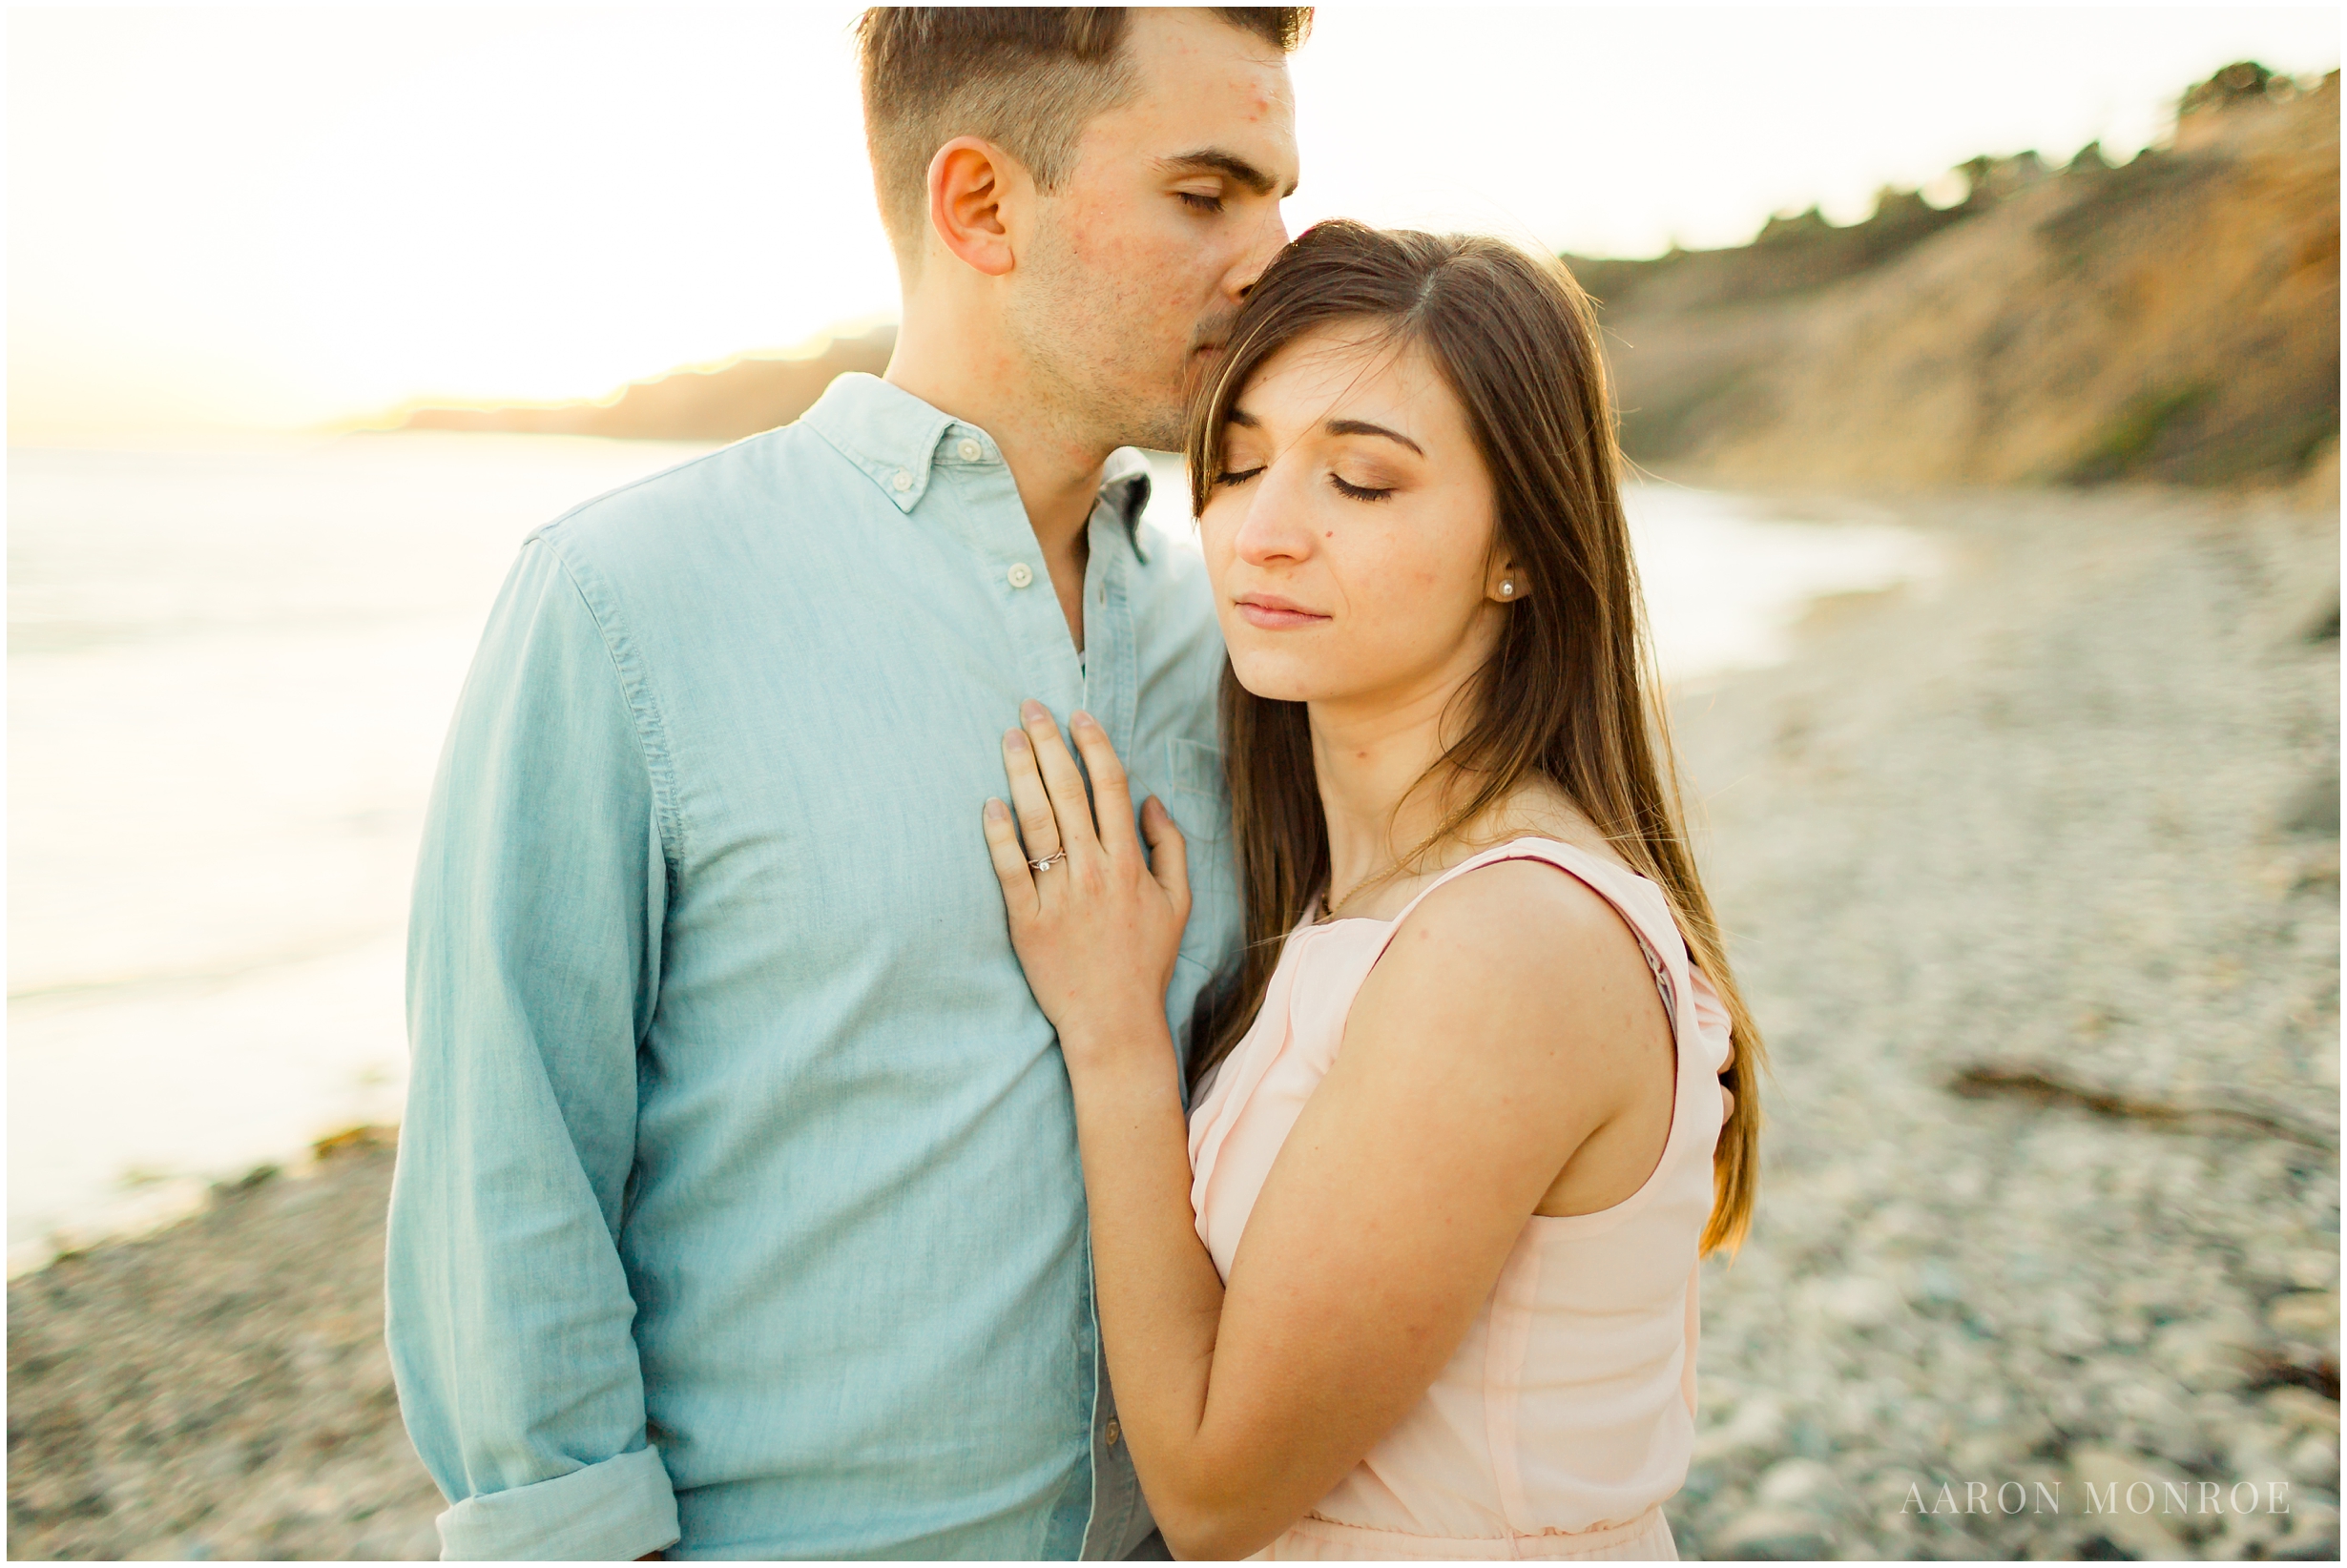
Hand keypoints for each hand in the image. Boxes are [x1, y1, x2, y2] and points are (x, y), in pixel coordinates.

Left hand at [982, 701, 1191, 1054]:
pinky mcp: (1026, 921)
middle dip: (1048, 743)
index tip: (1077, 715)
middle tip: (1029, 708)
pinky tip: (989, 804)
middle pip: (1067, 792)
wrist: (1114, 1021)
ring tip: (1007, 739)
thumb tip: (1152, 802)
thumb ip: (1171, 848)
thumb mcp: (1178, 903)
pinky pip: (1009, 869)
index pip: (1110, 787)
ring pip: (1037, 820)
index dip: (1093, 744)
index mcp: (1130, 862)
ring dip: (1020, 773)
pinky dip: (998, 835)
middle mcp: (1094, 870)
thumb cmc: (1145, 962)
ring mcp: (1058, 895)